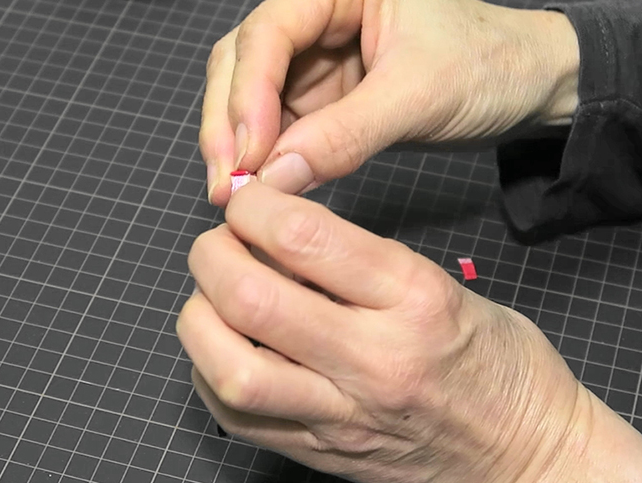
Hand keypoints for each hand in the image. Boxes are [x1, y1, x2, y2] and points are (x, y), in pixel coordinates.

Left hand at [178, 182, 641, 482]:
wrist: (524, 455)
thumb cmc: (496, 364)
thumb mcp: (442, 286)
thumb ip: (358, 262)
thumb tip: (271, 238)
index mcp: (414, 300)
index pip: (305, 236)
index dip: (254, 205)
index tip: (247, 200)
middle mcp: (374, 359)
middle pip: (251, 299)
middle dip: (213, 255)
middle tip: (219, 244)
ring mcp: (342, 415)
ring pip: (232, 370)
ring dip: (200, 321)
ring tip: (212, 300)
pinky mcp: (320, 451)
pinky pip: (236, 417)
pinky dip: (210, 372)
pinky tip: (226, 349)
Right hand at [200, 0, 579, 204]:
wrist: (527, 87)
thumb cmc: (488, 65)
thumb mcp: (419, 95)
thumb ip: (345, 134)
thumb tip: (274, 178)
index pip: (268, 33)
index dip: (249, 94)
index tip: (247, 155)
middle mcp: (316, 17)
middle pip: (242, 62)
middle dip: (229, 123)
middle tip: (226, 184)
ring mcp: (315, 61)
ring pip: (250, 98)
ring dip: (238, 146)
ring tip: (235, 194)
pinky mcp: (323, 99)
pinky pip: (278, 127)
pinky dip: (266, 158)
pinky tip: (263, 188)